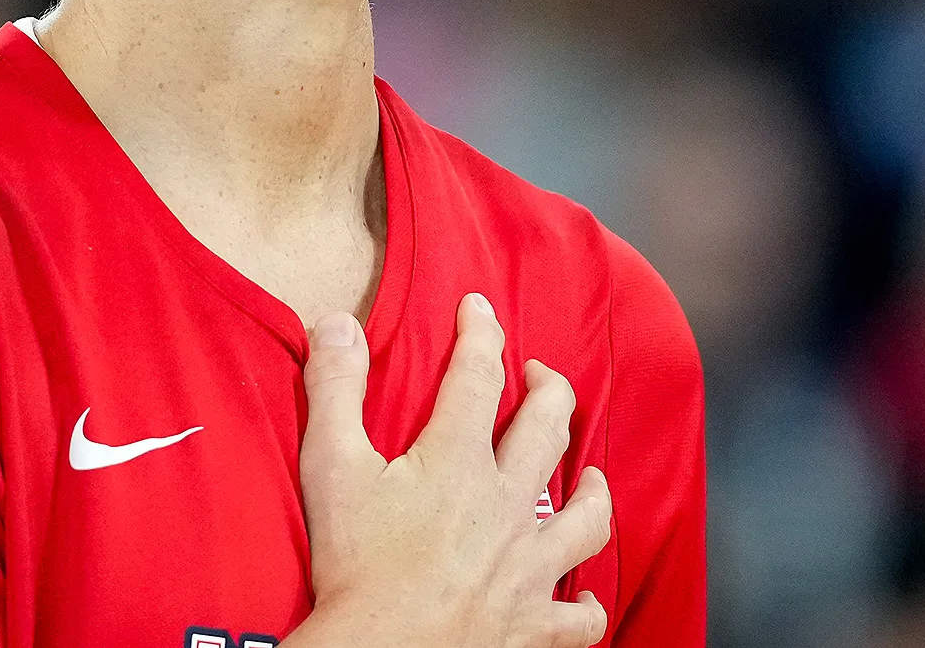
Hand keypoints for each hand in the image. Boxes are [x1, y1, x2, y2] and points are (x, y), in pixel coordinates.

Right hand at [285, 292, 611, 647]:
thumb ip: (335, 389)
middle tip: (539, 378)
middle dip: (551, 391)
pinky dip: (586, 607)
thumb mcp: (330, 467)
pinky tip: (585, 598)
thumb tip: (337, 323)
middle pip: (550, 430)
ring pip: (587, 517)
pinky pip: (578, 617)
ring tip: (591, 476)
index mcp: (458, 461)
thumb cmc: (352, 568)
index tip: (479, 308)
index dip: (481, 332)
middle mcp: (506, 505)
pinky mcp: (531, 624)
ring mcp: (527, 566)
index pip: (479, 374)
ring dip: (593, 490)